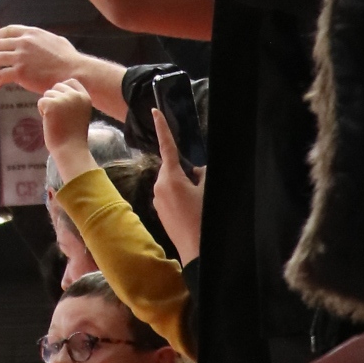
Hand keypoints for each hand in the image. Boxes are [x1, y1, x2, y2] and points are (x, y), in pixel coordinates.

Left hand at [0, 22, 80, 95]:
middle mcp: (24, 42)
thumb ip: (43, 39)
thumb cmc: (69, 60)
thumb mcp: (56, 41)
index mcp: (32, 33)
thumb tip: (40, 41)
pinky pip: (1, 75)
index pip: (8, 31)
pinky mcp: (20, 72)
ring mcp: (21, 57)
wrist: (73, 72)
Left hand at [36, 77, 97, 181]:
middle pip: (57, 87)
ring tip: (57, 122)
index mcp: (85, 97)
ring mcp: (64, 99)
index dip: (63, 90)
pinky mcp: (52, 104)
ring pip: (47, 94)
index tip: (62, 105)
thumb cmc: (72, 136)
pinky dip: (42, 112)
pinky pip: (41, 102)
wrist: (70, 150)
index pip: (71, 82)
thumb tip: (58, 88)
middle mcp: (76, 95)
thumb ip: (72, 101)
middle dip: (54, 100)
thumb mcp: (78, 113)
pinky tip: (51, 123)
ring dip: (48, 108)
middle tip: (60, 117)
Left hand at [152, 110, 204, 264]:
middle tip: (201, 188)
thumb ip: (202, 174)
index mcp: (170, 178)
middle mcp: (159, 186)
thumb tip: (196, 170)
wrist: (197, 251)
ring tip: (197, 204)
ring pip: (171, 183)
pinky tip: (191, 212)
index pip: (167, 147)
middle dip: (185, 171)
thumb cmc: (204, 218)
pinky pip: (169, 196)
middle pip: (172, 169)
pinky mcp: (159, 212)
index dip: (163, 127)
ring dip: (183, 186)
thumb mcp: (208, 191)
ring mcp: (157, 200)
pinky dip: (179, 197)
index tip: (154, 110)